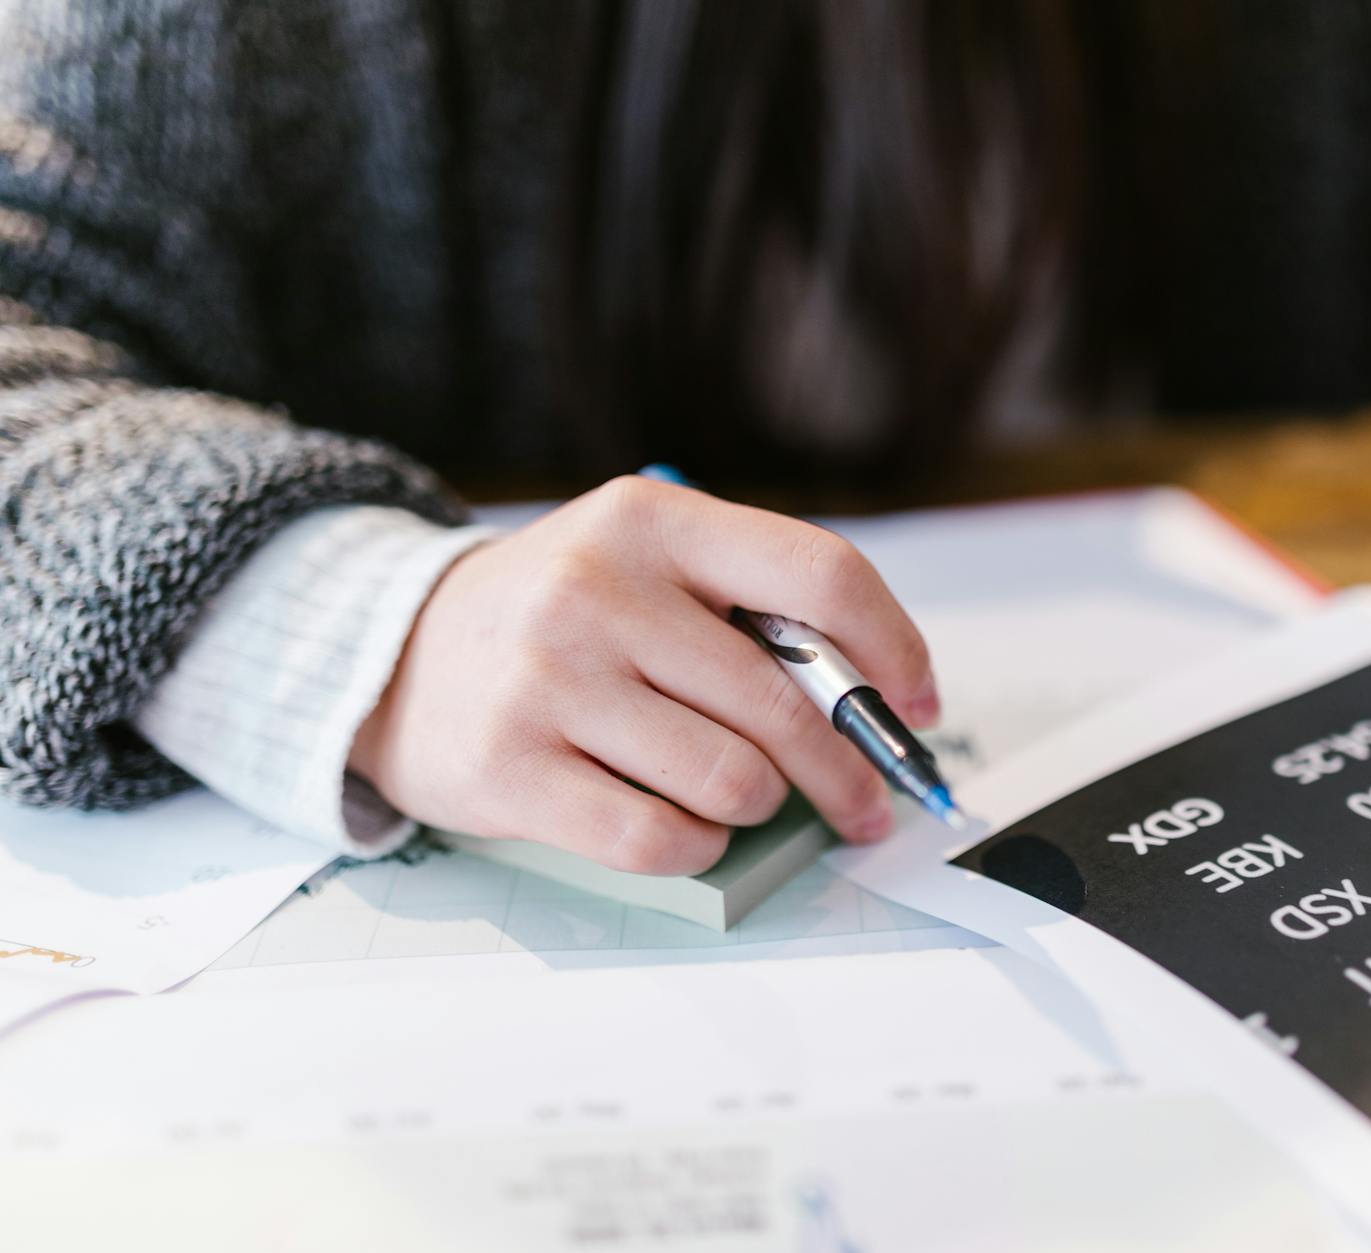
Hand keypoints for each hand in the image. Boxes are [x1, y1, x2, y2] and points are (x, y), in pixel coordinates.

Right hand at [349, 477, 938, 874]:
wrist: (389, 653)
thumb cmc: (556, 618)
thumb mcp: (644, 565)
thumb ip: (748, 609)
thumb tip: (877, 700)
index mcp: (652, 521)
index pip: (819, 574)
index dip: (894, 648)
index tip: (917, 703)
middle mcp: (599, 589)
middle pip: (786, 701)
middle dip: (847, 771)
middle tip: (865, 804)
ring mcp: (549, 679)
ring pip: (732, 780)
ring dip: (761, 808)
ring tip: (745, 801)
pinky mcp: (511, 769)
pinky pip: (661, 839)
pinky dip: (697, 848)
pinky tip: (688, 829)